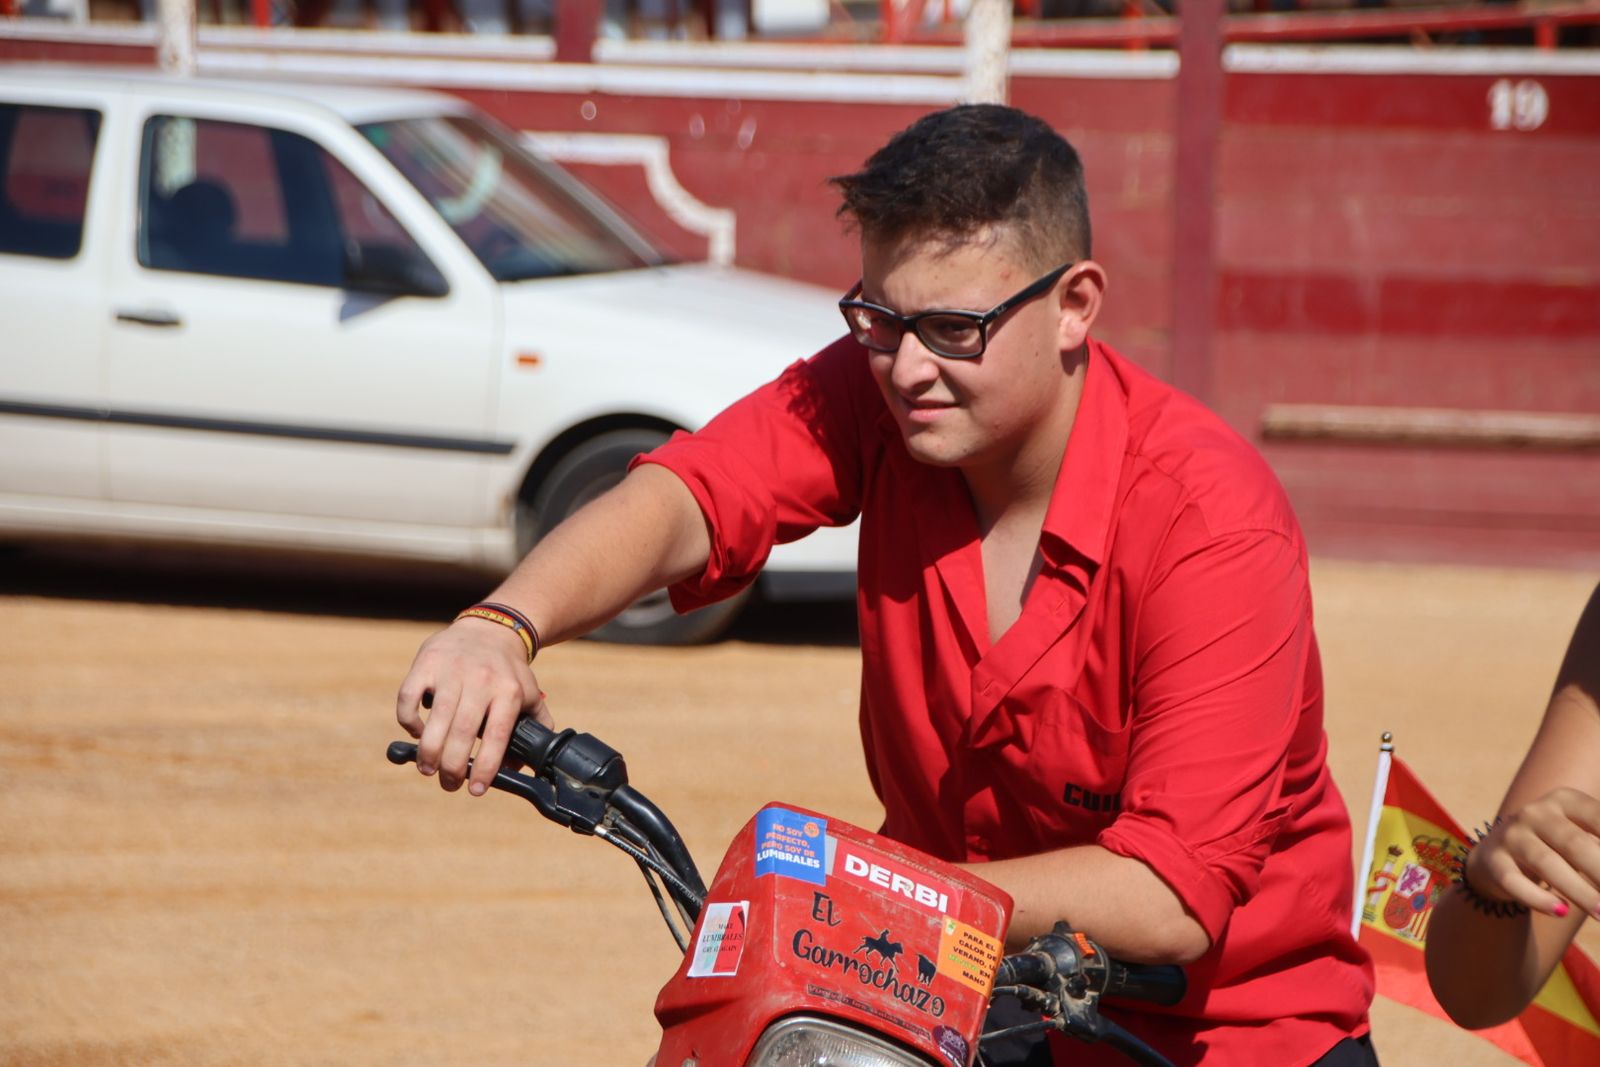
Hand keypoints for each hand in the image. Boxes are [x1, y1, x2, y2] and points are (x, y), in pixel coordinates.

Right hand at [395, 617, 551, 794]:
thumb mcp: (528, 693)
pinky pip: (409, 697)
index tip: (475, 790)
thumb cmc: (507, 671)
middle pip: (463, 732)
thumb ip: (534, 726)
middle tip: (448, 784)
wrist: (489, 628)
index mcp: (508, 691)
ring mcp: (452, 669)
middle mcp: (481, 680)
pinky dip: (409, 721)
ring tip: (428, 769)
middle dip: (452, 767)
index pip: (498, 736)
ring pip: (436, 719)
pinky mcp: (427, 662)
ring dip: (429, 752)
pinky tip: (417, 733)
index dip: (485, 767)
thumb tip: (524, 766)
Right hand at [1468, 788, 1599, 919]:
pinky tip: (1561, 912)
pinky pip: (1514, 882)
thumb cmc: (1558, 848)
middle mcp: (1535, 813)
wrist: (1498, 857)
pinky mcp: (1493, 863)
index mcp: (1564, 800)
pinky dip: (1538, 898)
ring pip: (1547, 864)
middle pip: (1574, 843)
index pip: (1598, 818)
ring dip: (1580, 892)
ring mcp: (1511, 837)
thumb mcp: (1585, 837)